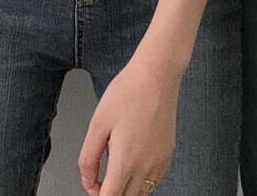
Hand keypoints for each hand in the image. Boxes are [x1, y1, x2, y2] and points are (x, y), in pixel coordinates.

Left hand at [77, 40, 182, 195]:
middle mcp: (146, 166)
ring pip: (142, 193)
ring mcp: (160, 160)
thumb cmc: (129, 91)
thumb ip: (88, 158)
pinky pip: (154, 180)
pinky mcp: (168, 152)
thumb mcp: (97, 123)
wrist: (157, 73)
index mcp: (126, 161)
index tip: (91, 186)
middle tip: (100, 179)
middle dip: (110, 194)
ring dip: (127, 190)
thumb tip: (88, 181)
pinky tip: (134, 163)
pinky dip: (142, 181)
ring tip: (116, 170)